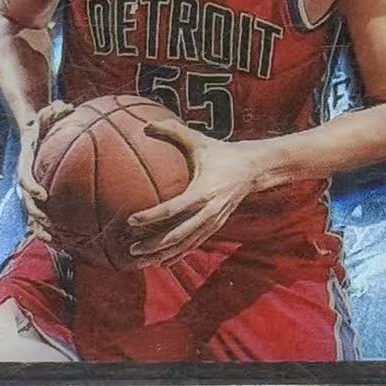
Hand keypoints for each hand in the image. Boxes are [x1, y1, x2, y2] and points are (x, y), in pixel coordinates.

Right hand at [17, 100, 73, 240]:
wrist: (31, 131)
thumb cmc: (43, 122)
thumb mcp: (47, 113)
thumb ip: (54, 110)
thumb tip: (65, 105)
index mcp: (26, 161)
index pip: (25, 177)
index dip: (32, 186)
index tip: (43, 194)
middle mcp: (25, 177)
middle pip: (25, 200)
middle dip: (35, 214)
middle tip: (47, 224)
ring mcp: (30, 186)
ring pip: (31, 211)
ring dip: (39, 226)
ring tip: (51, 239)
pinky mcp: (37, 192)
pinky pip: (40, 211)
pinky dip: (45, 225)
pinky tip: (57, 240)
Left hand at [127, 118, 264, 265]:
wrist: (254, 169)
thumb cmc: (222, 153)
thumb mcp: (199, 140)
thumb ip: (172, 131)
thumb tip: (145, 124)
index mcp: (203, 191)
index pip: (173, 208)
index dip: (152, 216)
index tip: (131, 220)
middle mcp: (209, 211)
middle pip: (178, 234)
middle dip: (154, 245)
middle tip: (132, 249)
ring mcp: (213, 222)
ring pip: (186, 244)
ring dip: (163, 254)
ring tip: (141, 261)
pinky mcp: (216, 226)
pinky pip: (194, 244)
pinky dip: (178, 254)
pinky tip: (162, 262)